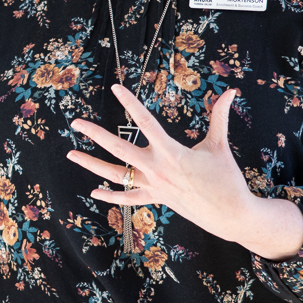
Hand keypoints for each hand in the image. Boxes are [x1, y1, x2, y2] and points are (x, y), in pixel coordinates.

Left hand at [68, 84, 302, 260]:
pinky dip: (111, 196)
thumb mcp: (220, 144)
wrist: (230, 214)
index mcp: (171, 151)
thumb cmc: (226, 178)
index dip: (130, 102)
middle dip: (95, 134)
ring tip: (71, 154)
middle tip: (76, 122)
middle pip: (118, 148)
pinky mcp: (156, 199)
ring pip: (115, 175)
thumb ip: (220, 116)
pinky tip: (94, 192)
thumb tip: (231, 91)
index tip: (115, 88)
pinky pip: (128, 198)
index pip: (145, 121)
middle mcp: (156, 168)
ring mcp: (153, 186)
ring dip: (92, 164)